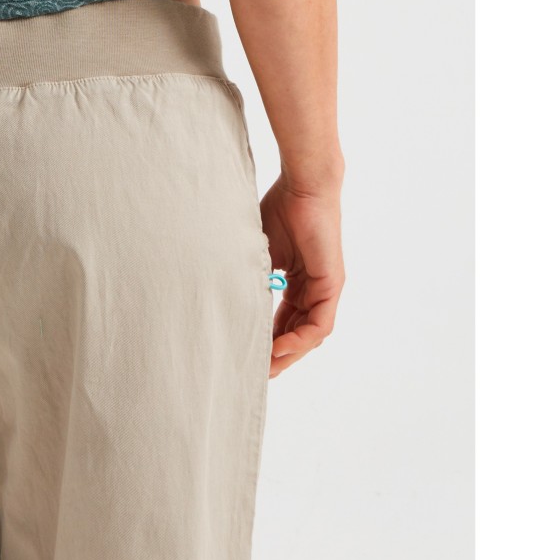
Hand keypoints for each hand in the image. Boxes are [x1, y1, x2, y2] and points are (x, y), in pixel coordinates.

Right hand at [259, 173, 343, 377]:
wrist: (301, 186)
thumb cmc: (278, 210)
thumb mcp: (258, 252)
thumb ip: (251, 278)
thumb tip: (227, 301)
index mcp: (296, 281)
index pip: (283, 320)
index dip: (267, 340)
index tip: (247, 354)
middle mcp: (314, 288)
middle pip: (298, 333)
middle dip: (278, 355)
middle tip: (256, 373)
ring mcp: (325, 288)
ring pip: (310, 334)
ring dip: (289, 353)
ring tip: (267, 366)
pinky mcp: (332, 284)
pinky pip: (319, 324)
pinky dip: (301, 339)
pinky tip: (280, 346)